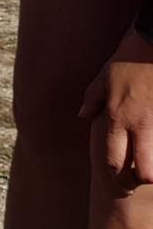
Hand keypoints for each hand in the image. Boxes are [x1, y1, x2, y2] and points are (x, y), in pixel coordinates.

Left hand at [79, 28, 152, 187]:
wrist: (152, 45)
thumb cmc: (127, 62)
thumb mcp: (103, 79)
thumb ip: (92, 100)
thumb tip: (82, 115)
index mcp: (116, 118)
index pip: (113, 159)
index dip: (117, 177)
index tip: (121, 182)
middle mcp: (138, 124)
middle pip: (144, 171)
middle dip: (144, 181)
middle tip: (143, 180)